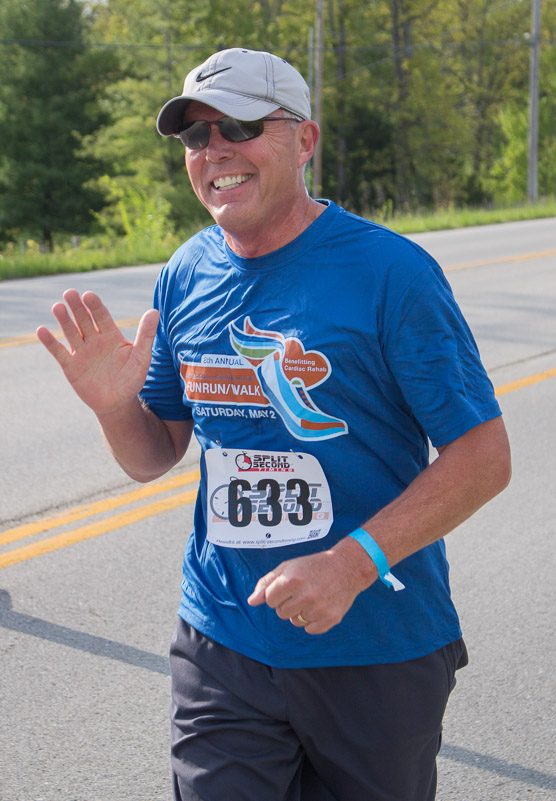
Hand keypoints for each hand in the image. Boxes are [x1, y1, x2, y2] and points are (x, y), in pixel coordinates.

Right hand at [36, 290, 159, 416]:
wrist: (118, 403)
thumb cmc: (132, 379)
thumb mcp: (141, 357)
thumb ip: (146, 335)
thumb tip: (154, 311)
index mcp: (111, 336)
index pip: (102, 317)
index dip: (95, 307)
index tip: (89, 295)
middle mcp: (94, 341)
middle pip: (84, 320)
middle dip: (77, 308)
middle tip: (70, 293)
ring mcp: (81, 352)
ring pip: (71, 333)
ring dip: (64, 320)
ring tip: (58, 307)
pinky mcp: (71, 366)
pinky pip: (59, 352)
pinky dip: (50, 342)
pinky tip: (42, 330)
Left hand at [247, 541, 376, 634]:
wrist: (347, 567)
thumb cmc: (314, 566)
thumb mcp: (288, 567)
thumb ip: (267, 583)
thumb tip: (252, 602)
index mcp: (292, 579)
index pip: (269, 600)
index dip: (276, 594)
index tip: (288, 586)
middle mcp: (306, 595)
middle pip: (281, 613)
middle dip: (287, 603)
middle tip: (302, 591)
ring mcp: (319, 608)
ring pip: (295, 622)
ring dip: (300, 612)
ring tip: (312, 597)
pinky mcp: (331, 618)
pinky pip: (310, 629)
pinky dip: (312, 621)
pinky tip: (320, 606)